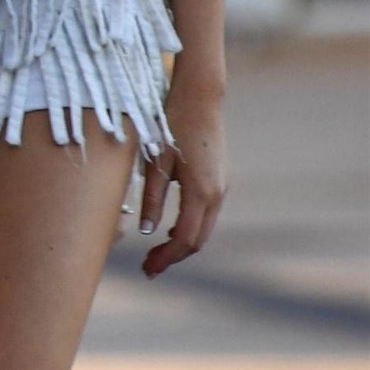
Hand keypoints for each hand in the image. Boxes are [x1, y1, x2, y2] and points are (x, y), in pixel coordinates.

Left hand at [137, 84, 225, 277]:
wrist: (199, 100)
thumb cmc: (171, 125)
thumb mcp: (155, 162)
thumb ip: (153, 198)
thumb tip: (147, 231)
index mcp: (202, 192)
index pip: (185, 239)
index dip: (166, 258)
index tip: (147, 269)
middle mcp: (217, 194)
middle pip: (198, 239)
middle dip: (173, 256)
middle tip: (148, 268)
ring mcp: (222, 187)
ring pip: (204, 228)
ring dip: (182, 244)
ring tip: (155, 254)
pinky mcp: (219, 180)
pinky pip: (206, 214)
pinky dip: (190, 228)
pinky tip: (170, 231)